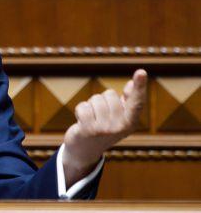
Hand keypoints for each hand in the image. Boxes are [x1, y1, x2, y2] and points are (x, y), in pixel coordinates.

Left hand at [62, 69, 147, 185]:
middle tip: (99, 116)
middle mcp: (120, 127)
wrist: (85, 151)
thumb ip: (127, 101)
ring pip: (96, 99)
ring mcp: (104, 129)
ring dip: (91, 105)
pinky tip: (81, 121)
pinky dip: (80, 110)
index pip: (137, 102)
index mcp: (131, 123)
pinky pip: (83, 106)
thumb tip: (131, 83)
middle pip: (109, 94)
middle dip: (102, 100)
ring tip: (91, 118)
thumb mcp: (118, 117)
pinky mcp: (88, 130)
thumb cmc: (103, 128)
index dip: (139, 86)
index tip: (141, 71)